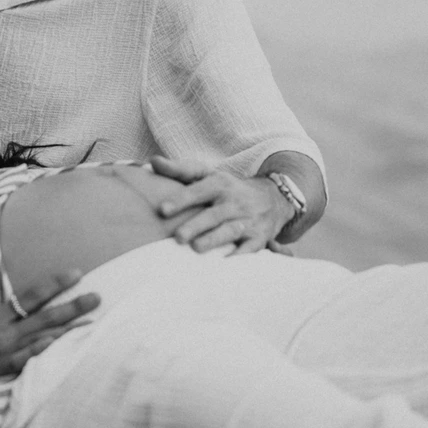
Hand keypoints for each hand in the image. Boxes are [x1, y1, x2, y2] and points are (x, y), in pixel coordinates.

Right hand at [0, 264, 98, 416]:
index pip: (29, 296)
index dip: (53, 284)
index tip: (76, 273)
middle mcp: (2, 335)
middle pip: (44, 318)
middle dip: (72, 306)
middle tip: (98, 297)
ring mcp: (5, 356)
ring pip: (43, 340)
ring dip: (68, 330)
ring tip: (92, 322)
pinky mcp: (5, 376)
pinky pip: (31, 364)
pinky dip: (47, 355)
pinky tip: (65, 348)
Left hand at [148, 156, 288, 255]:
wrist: (274, 197)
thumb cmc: (228, 189)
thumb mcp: (208, 174)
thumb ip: (180, 170)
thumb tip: (153, 162)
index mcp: (219, 184)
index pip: (198, 190)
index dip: (181, 199)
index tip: (162, 210)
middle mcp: (234, 202)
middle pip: (214, 214)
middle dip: (197, 226)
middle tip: (178, 237)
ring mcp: (248, 220)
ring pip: (230, 231)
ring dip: (214, 240)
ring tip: (196, 249)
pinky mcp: (259, 238)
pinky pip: (250, 250)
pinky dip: (239, 258)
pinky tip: (224, 265)